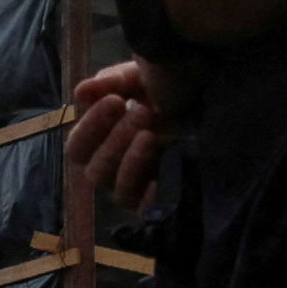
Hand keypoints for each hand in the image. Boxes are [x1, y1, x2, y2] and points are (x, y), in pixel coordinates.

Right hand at [70, 55, 176, 212]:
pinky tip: (162, 170)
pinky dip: (152, 193)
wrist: (208, 104)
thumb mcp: (139, 77)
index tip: (115, 101)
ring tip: (152, 134)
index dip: (90, 126)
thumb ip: (111, 82)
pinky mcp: (158, 205)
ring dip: (132, 160)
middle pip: (95, 171)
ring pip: (118, 190)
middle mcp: (113, 171)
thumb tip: (81, 92)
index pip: (78, 148)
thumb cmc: (166, 91)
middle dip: (116, 140)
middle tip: (143, 112)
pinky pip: (147, 209)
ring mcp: (136, 191)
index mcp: (100, 144)